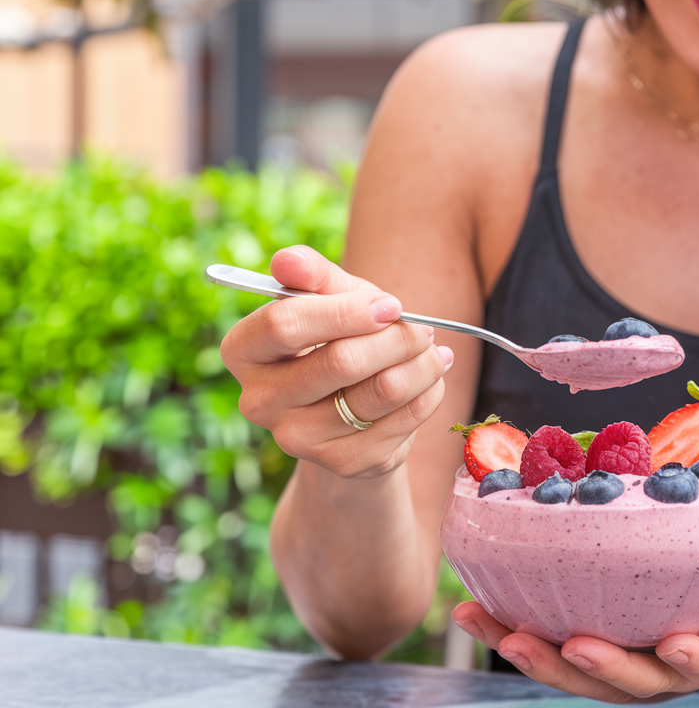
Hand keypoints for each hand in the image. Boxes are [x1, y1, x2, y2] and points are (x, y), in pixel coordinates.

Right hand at [220, 245, 451, 477]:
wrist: (350, 414)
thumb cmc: (337, 341)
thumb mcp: (329, 300)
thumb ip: (312, 276)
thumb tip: (288, 259)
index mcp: (243, 351)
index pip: (284, 323)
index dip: (346, 311)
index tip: (389, 305)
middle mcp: (259, 401)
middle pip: (341, 361)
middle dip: (397, 338)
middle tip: (422, 329)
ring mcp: (298, 439)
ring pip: (383, 390)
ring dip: (422, 363)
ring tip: (431, 350)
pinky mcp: (343, 463)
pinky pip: (405, 419)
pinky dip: (429, 392)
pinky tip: (430, 380)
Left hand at [452, 526, 698, 702]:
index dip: (697, 666)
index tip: (677, 645)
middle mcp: (677, 671)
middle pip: (632, 684)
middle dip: (595, 668)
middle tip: (562, 644)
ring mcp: (635, 663)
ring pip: (582, 673)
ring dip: (532, 652)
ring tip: (486, 622)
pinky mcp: (604, 645)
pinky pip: (559, 646)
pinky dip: (517, 629)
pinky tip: (476, 606)